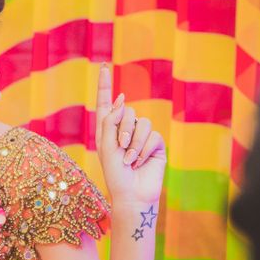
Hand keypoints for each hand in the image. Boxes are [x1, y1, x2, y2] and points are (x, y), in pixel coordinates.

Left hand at [95, 63, 165, 204]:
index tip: (103, 65)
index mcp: (107, 129)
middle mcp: (124, 129)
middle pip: (128, 112)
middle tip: (121, 151)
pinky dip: (144, 149)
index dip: (105, 84)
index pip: (106, 102)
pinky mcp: (156, 144)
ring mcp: (141, 136)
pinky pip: (153, 135)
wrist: (131, 194)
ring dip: (134, 143)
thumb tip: (123, 99)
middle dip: (124, 131)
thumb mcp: (105, 145)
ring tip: (129, 160)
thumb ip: (110, 120)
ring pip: (142, 122)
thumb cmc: (114, 173)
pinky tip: (140, 162)